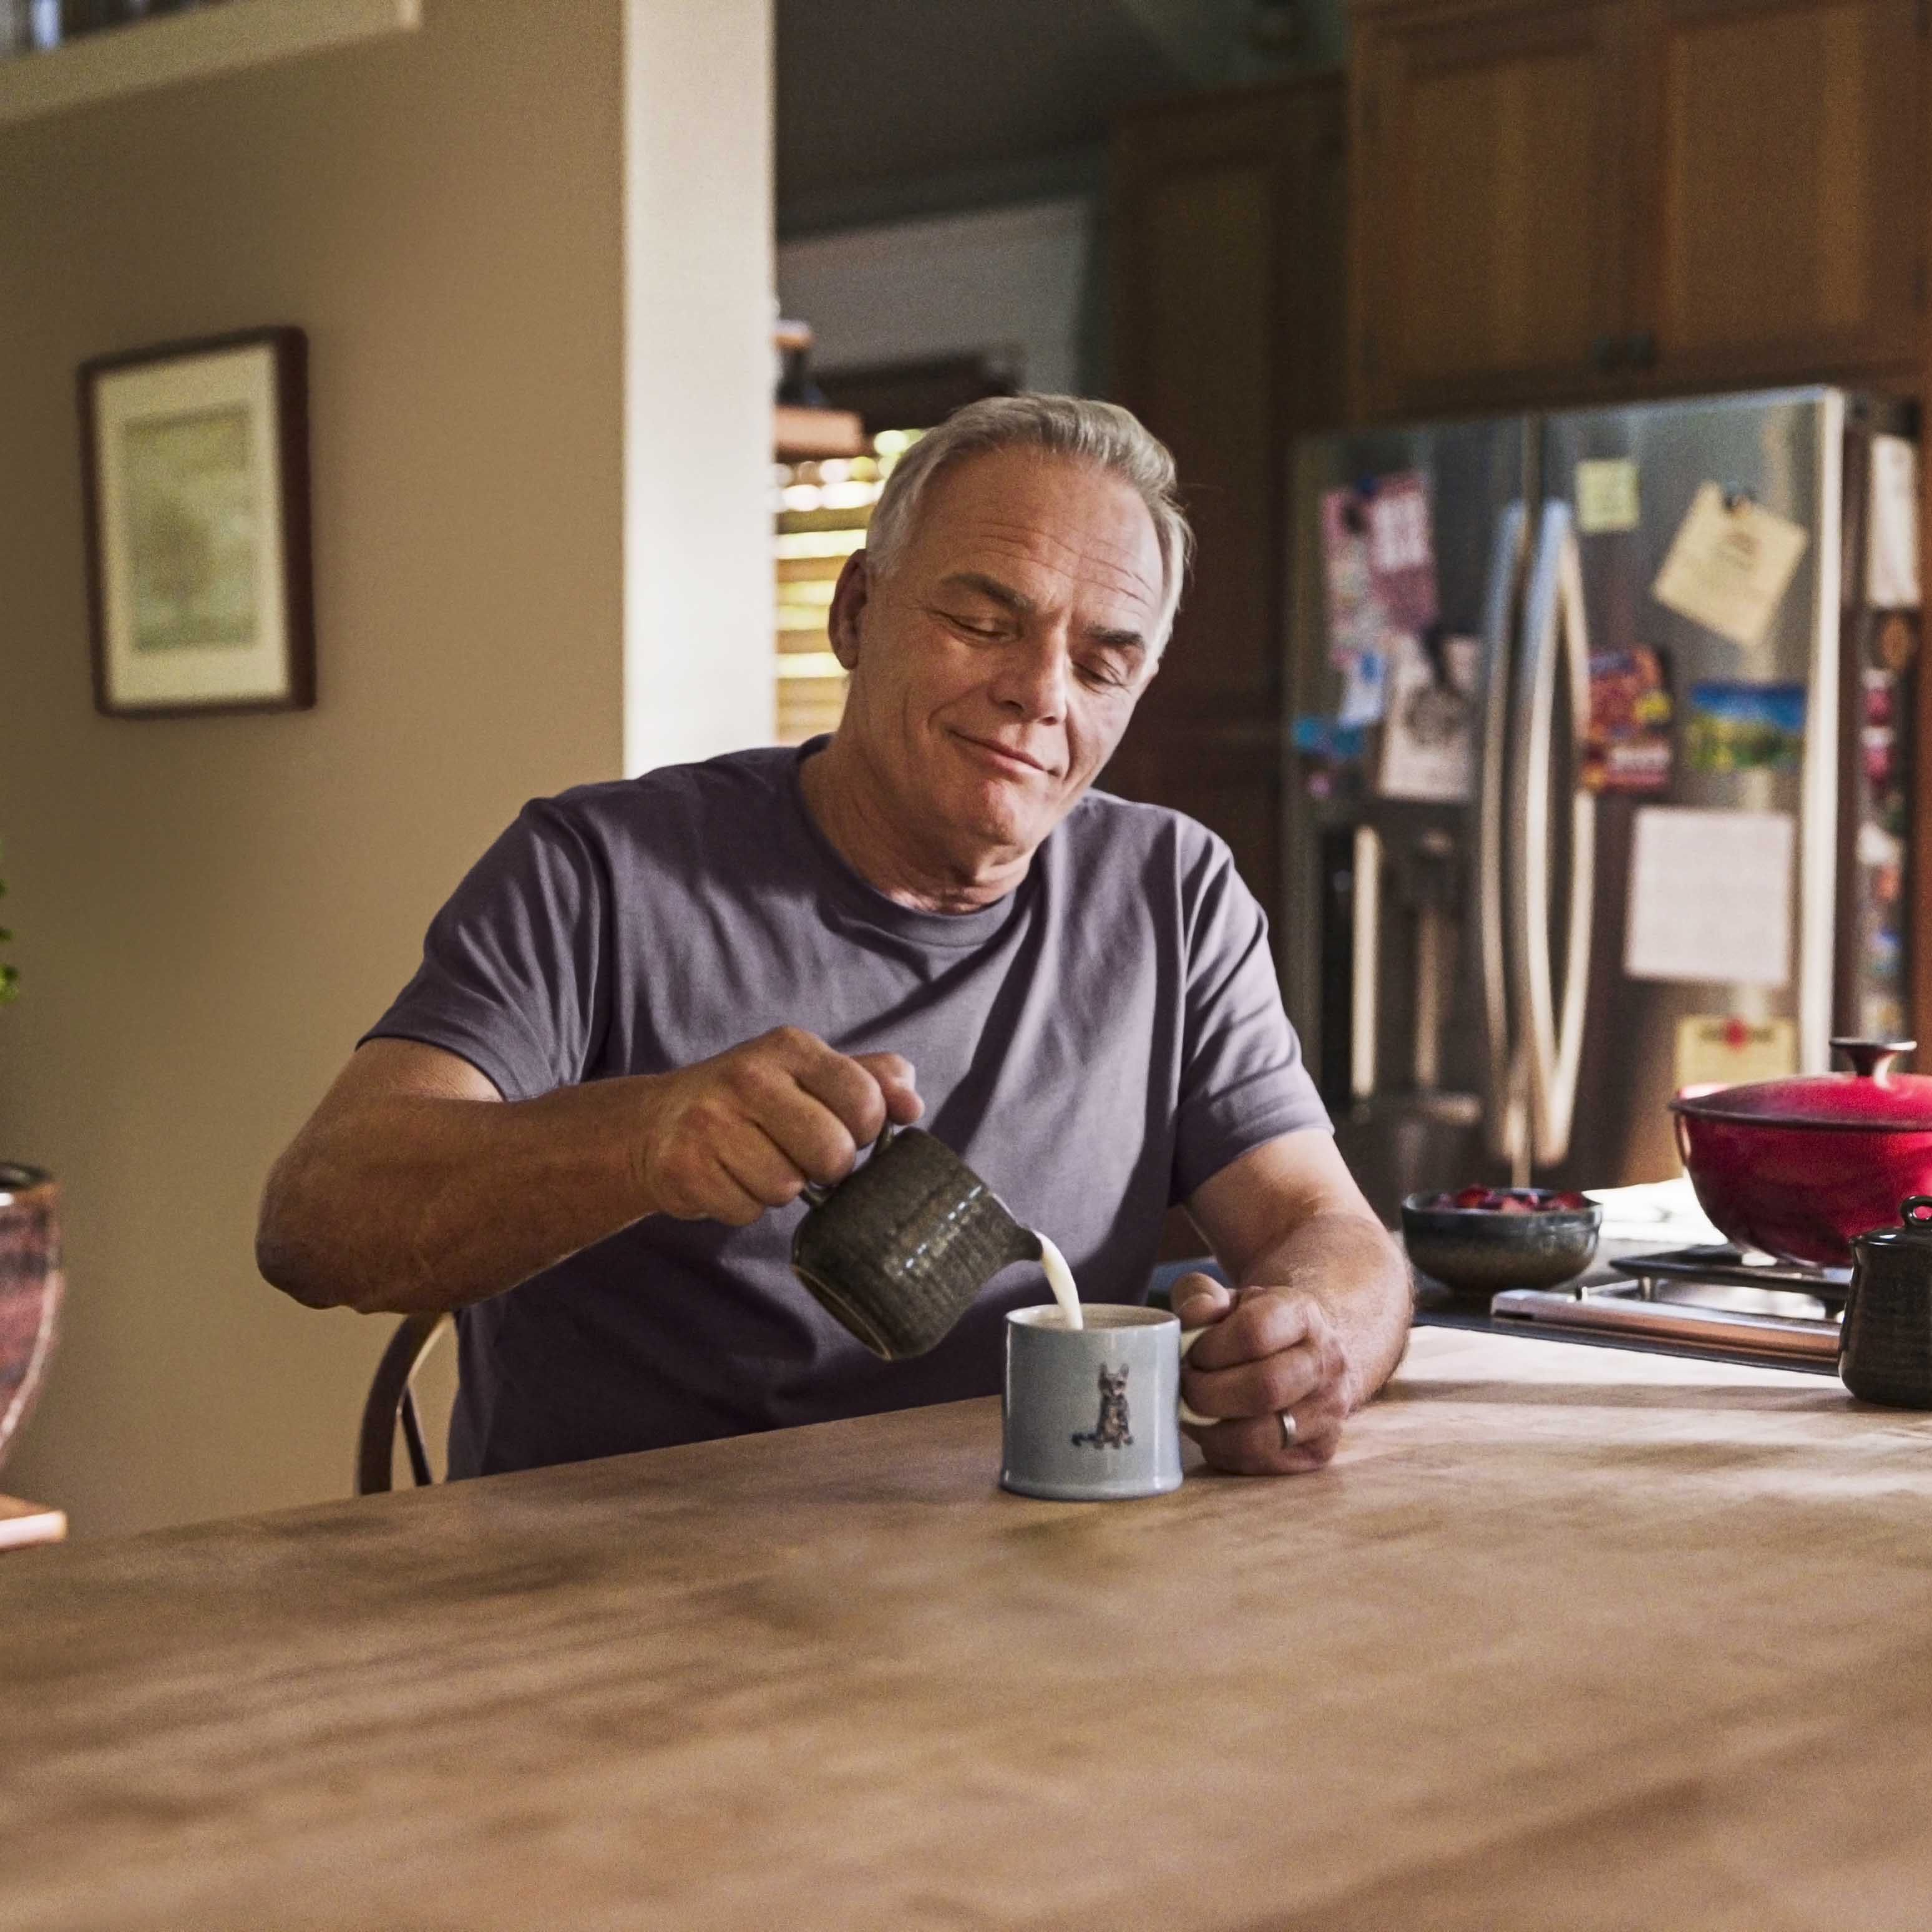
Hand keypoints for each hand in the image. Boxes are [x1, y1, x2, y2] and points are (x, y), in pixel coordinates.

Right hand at [633, 1027, 921, 1226]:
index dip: (865, 1130)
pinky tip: (729, 1176)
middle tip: (803, 1155)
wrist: (657, 1123)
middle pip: (832, 1152)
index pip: (865, 1101)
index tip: (845, 1128)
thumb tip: (913, 1105)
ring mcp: (710, 1121)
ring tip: (758, 1162)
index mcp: (790, 1047)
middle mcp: (748, 1076)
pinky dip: (745, 1205)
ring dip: (781, 1188)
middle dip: (828, 1168)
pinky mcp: (685, 1166)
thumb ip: (871, 1081)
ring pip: (787, 1188)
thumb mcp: (811, 1074)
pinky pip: (747, 1211)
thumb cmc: (753, 1101)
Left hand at [1172, 1274, 1354, 1474]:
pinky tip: (1216, 1431)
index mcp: (1303, 1314)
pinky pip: (1263, 1464)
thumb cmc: (1258, 1327)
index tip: (1189, 1355)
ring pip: (1262, 1436)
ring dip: (1212, 1431)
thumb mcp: (1230, 1299)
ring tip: (1193, 1414)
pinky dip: (1226, 1453)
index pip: (1254, 1333)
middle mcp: (1326, 1362)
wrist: (1311, 1355)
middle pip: (1264, 1389)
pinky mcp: (1321, 1449)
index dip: (1209, 1348)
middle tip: (1184, 1390)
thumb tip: (1191, 1319)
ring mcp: (1330, 1410)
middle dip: (1207, 1395)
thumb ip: (1201, 1296)